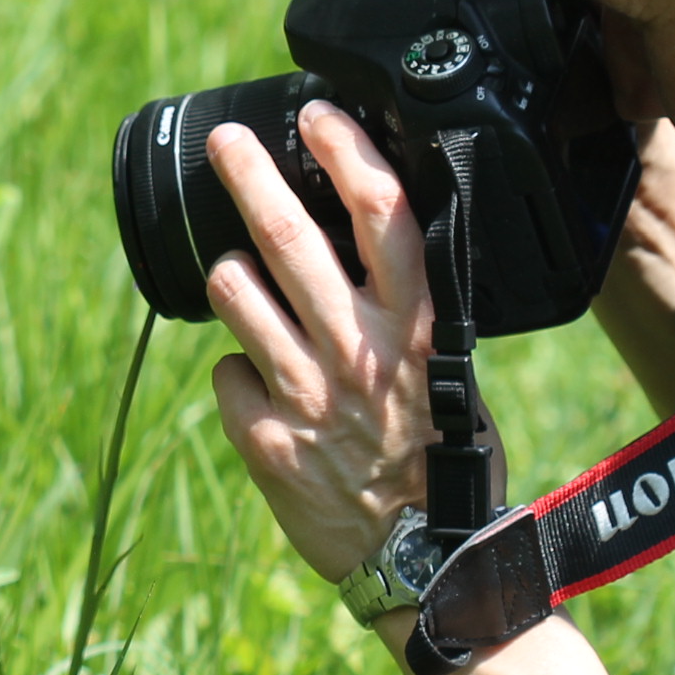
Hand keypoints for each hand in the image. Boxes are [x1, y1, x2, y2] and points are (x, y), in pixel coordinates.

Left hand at [204, 101, 503, 580]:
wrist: (427, 559)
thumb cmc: (444, 455)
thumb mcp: (449, 369)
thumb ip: (407, 310)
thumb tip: (363, 242)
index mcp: (417, 325)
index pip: (380, 213)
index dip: (345, 152)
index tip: (316, 114)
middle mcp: (358, 349)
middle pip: (286, 236)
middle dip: (247, 174)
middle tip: (225, 145)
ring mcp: (307, 394)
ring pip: (236, 293)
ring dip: (230, 275)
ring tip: (238, 278)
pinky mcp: (266, 440)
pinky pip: (227, 375)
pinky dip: (238, 372)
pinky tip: (263, 387)